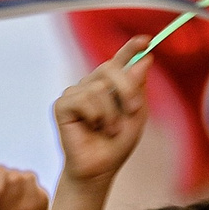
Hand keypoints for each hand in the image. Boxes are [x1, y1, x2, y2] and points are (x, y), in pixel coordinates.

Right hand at [54, 42, 148, 183]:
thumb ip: (138, 87)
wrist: (99, 169)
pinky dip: (94, 115)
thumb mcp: (135, 114)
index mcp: (111, 86)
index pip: (120, 60)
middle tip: (133, 110)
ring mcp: (75, 93)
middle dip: (126, 88)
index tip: (145, 41)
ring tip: (109, 130)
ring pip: (98, 87)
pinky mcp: (62, 105)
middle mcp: (91, 85)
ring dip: (110, 113)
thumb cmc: (116, 144)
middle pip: (110, 67)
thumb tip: (144, 60)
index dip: (131, 48)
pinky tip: (91, 127)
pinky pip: (83, 99)